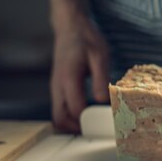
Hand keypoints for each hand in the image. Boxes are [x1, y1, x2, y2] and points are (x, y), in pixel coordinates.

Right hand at [50, 8, 109, 131]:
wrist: (70, 27)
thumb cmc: (86, 40)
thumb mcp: (100, 56)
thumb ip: (100, 78)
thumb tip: (102, 101)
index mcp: (68, 79)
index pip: (75, 110)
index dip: (90, 122)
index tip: (106, 126)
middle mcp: (58, 86)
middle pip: (60, 119)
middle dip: (77, 130)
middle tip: (98, 133)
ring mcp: (56, 88)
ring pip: (58, 116)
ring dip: (73, 126)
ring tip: (95, 128)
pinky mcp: (58, 88)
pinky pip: (60, 109)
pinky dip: (71, 118)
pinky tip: (88, 117)